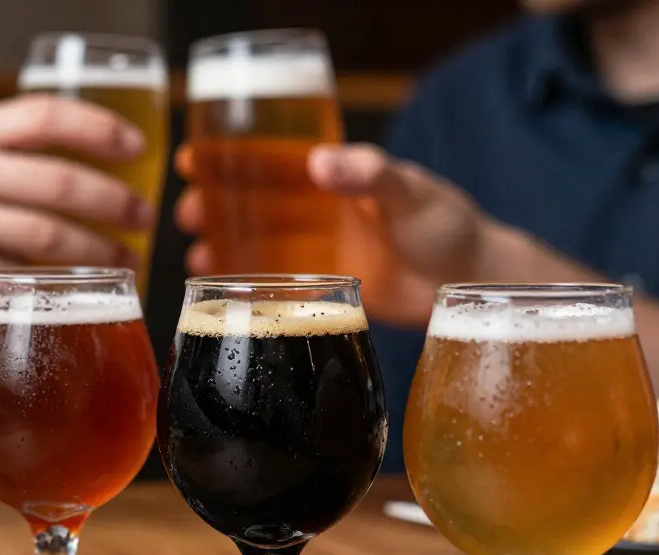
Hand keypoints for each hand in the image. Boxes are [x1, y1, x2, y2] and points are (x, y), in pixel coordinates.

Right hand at [0, 95, 153, 416]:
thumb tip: (59, 169)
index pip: (46, 114)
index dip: (101, 127)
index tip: (136, 146)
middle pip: (61, 181)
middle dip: (116, 201)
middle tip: (144, 216)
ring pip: (49, 235)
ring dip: (98, 250)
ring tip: (125, 259)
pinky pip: (20, 276)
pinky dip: (55, 285)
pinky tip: (76, 290)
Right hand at [176, 143, 496, 326]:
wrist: (473, 284)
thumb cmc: (452, 227)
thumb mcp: (411, 191)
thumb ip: (371, 174)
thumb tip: (320, 162)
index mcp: (336, 177)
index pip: (272, 159)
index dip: (229, 156)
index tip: (193, 159)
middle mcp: (320, 213)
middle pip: (252, 202)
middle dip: (212, 204)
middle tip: (185, 214)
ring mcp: (318, 253)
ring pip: (255, 244)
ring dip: (220, 246)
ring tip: (195, 257)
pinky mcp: (324, 291)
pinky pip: (275, 285)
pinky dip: (247, 285)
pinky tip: (223, 292)